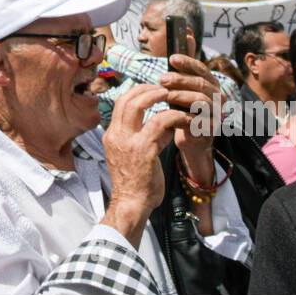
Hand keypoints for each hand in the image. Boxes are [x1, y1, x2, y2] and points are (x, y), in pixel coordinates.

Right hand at [100, 83, 197, 246]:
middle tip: (164, 90)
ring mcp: (128, 141)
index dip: (137, 92)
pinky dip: (174, 116)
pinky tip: (184, 119)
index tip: (153, 92)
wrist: (130, 205)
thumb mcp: (129, 156)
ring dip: (158, 97)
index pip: (120, 103)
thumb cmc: (134, 184)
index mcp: (111, 136)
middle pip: (126, 99)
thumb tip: (162, 125)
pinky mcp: (144, 149)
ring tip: (173, 98)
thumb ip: (141, 138)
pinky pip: (160, 122)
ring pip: (139, 105)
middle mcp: (116, 135)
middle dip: (146, 89)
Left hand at [159, 27, 219, 183]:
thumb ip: (185, 64)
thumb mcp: (183, 86)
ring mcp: (217, 113)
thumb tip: (187, 33)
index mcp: (211, 83)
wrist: (191, 140)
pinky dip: (185, 115)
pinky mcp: (212, 129)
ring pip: (201, 100)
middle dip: (180, 79)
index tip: (171, 58)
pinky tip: (172, 113)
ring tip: (165, 95)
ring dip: (182, 96)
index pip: (201, 69)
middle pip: (201, 83)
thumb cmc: (185, 109)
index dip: (188, 62)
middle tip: (162, 79)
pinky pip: (200, 120)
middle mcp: (218, 96)